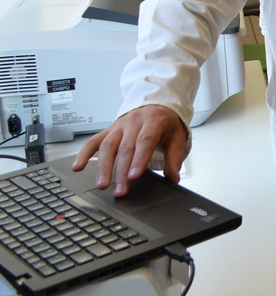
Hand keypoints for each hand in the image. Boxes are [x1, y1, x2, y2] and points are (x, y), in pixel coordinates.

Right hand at [71, 105, 188, 196]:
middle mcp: (133, 122)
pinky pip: (92, 141)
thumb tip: (174, 179)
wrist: (155, 105)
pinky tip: (78, 167)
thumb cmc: (165, 123)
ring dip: (103, 167)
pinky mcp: (107, 131)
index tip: (135, 176)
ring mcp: (118, 126)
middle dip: (121, 171)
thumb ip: (174, 158)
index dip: (139, 159)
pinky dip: (83, 154)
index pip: (145, 140)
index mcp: (153, 121)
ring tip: (102, 185)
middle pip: (125, 148)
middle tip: (120, 190)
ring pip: (108, 146)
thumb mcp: (176, 136)